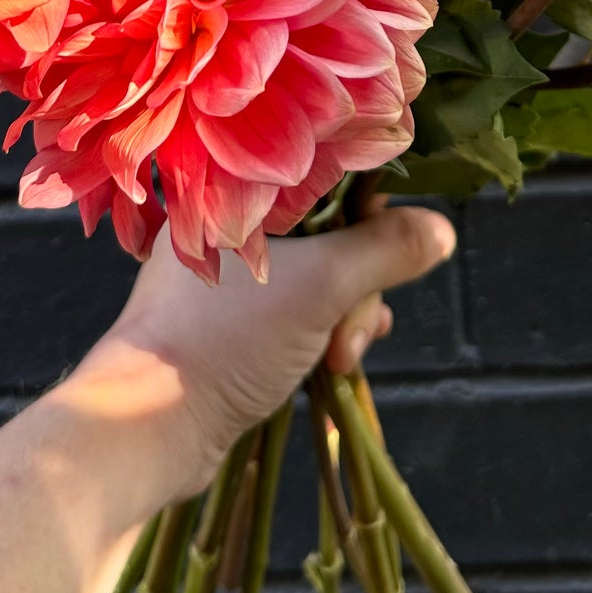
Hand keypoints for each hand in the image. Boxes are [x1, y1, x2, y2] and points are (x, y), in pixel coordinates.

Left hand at [63, 207, 457, 499]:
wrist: (148, 424)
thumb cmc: (226, 337)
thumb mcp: (322, 286)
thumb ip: (387, 250)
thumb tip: (443, 229)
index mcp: (239, 188)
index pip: (326, 168)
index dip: (371, 203)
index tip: (393, 242)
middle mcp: (230, 219)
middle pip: (331, 227)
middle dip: (358, 282)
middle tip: (351, 331)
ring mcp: (229, 274)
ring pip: (318, 273)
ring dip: (345, 315)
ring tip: (338, 358)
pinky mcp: (230, 320)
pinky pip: (296, 308)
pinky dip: (321, 331)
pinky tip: (332, 365)